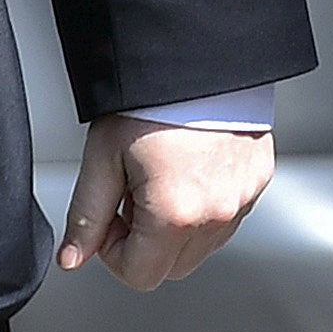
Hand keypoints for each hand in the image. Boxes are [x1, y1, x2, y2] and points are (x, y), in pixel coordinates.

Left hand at [56, 114, 273, 291]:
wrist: (196, 55)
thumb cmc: (150, 99)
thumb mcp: (103, 157)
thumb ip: (86, 215)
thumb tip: (73, 259)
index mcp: (175, 214)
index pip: (139, 275)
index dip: (114, 251)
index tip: (111, 217)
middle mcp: (216, 214)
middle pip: (172, 267)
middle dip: (147, 242)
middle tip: (134, 194)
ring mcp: (243, 198)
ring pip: (202, 245)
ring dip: (177, 226)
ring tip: (164, 176)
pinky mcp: (259, 180)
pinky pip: (227, 216)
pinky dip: (206, 205)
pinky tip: (190, 168)